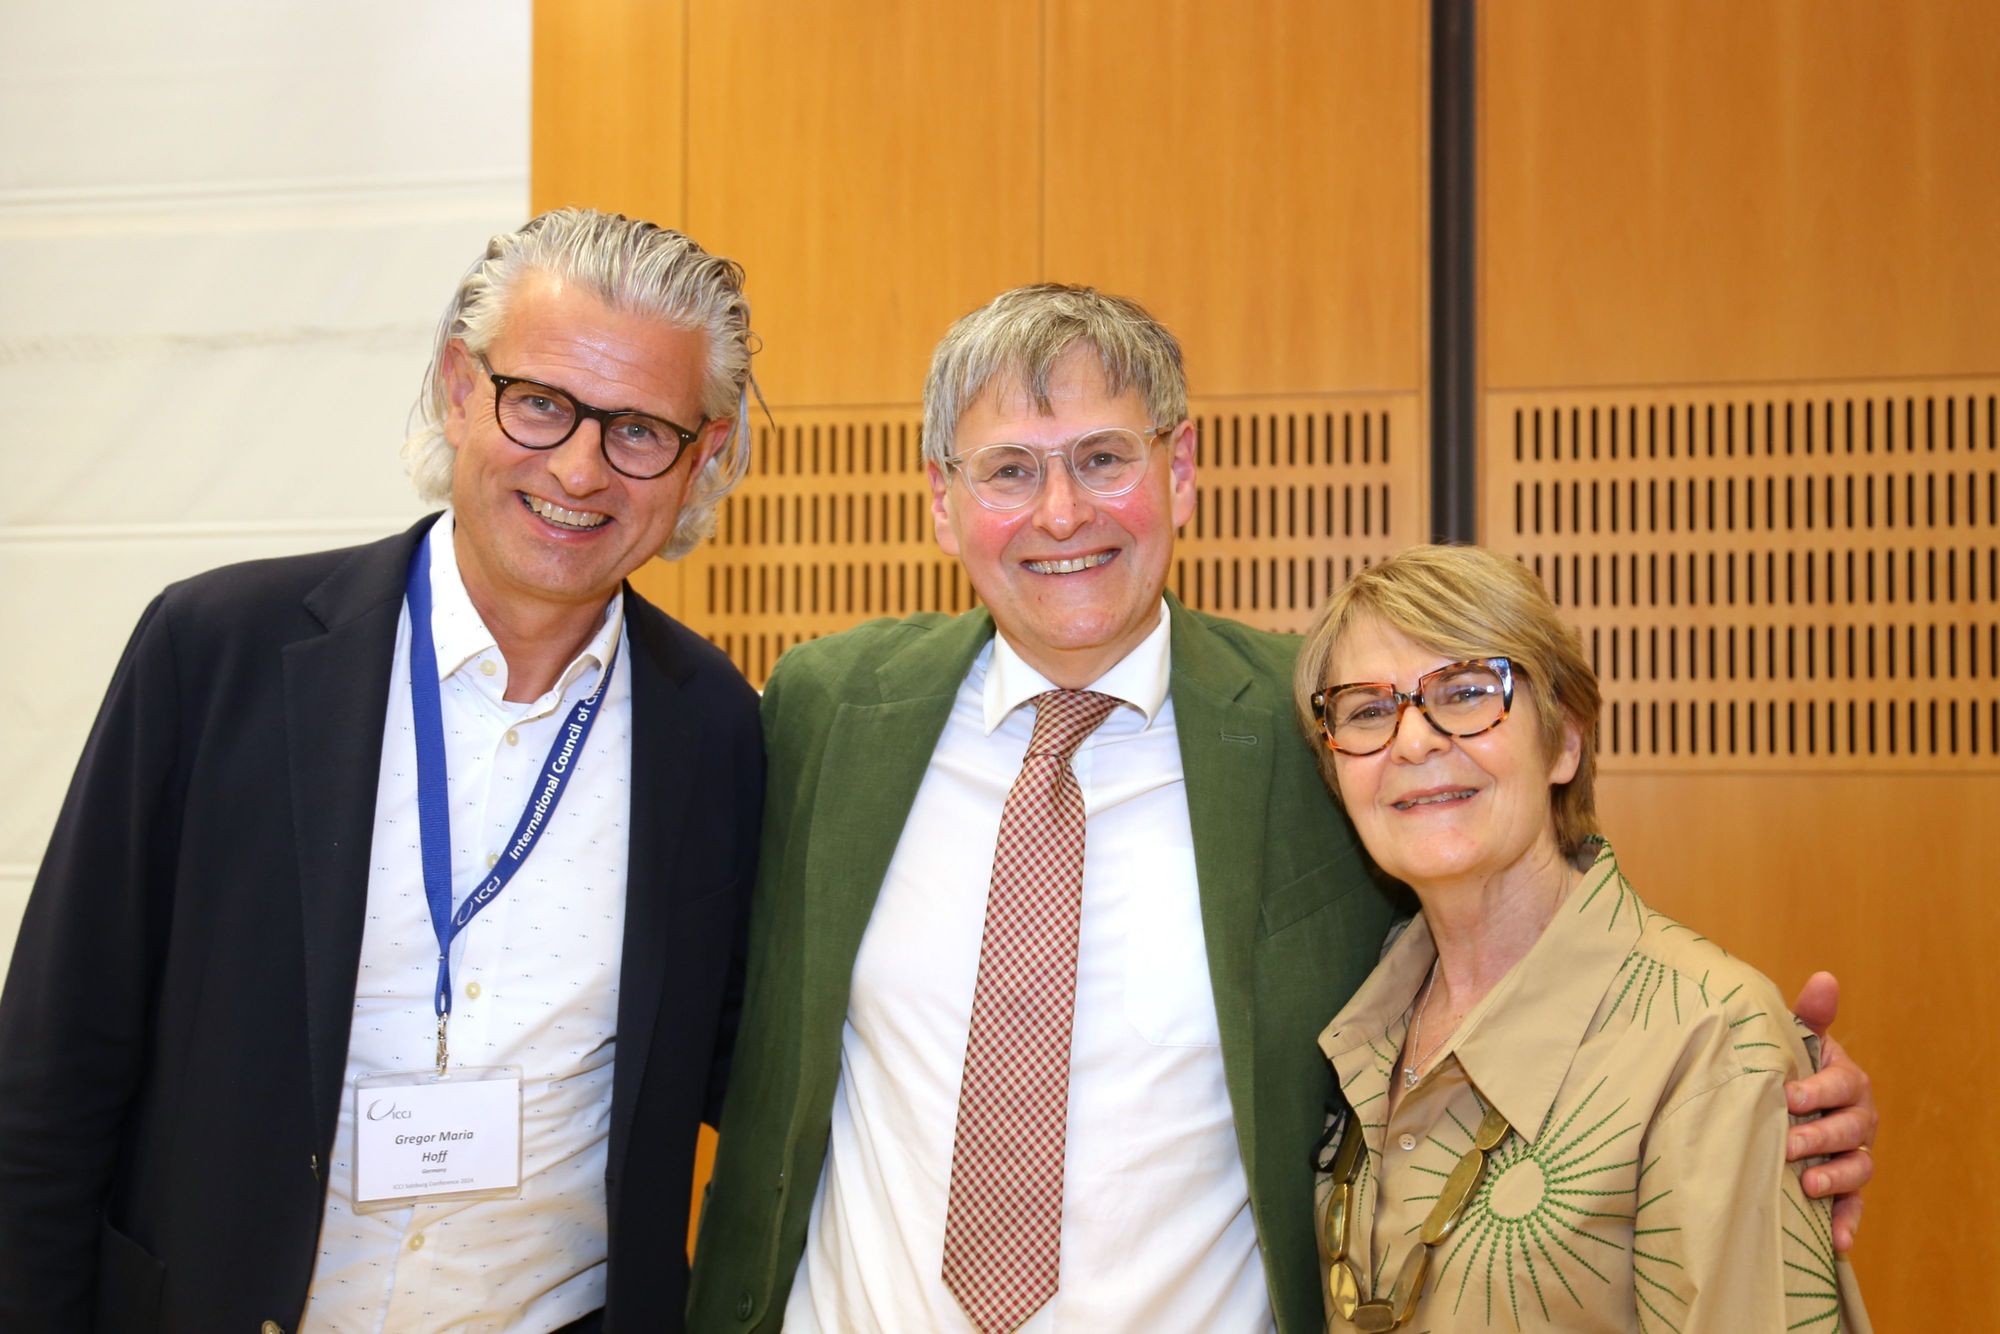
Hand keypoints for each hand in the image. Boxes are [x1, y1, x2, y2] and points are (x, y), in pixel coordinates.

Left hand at [1785, 971, 1876, 1251]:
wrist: (1777, 1102)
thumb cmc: (1787, 1067)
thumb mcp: (1793, 1040)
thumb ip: (1809, 1015)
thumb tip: (1825, 978)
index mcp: (1845, 1079)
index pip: (1841, 1084)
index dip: (1818, 1091)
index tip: (1789, 1096)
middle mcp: (1857, 1118)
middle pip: (1851, 1129)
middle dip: (1821, 1137)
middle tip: (1788, 1146)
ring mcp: (1852, 1154)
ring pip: (1858, 1169)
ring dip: (1835, 1179)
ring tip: (1806, 1186)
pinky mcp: (1843, 1188)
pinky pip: (1852, 1207)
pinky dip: (1847, 1224)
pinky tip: (1838, 1242)